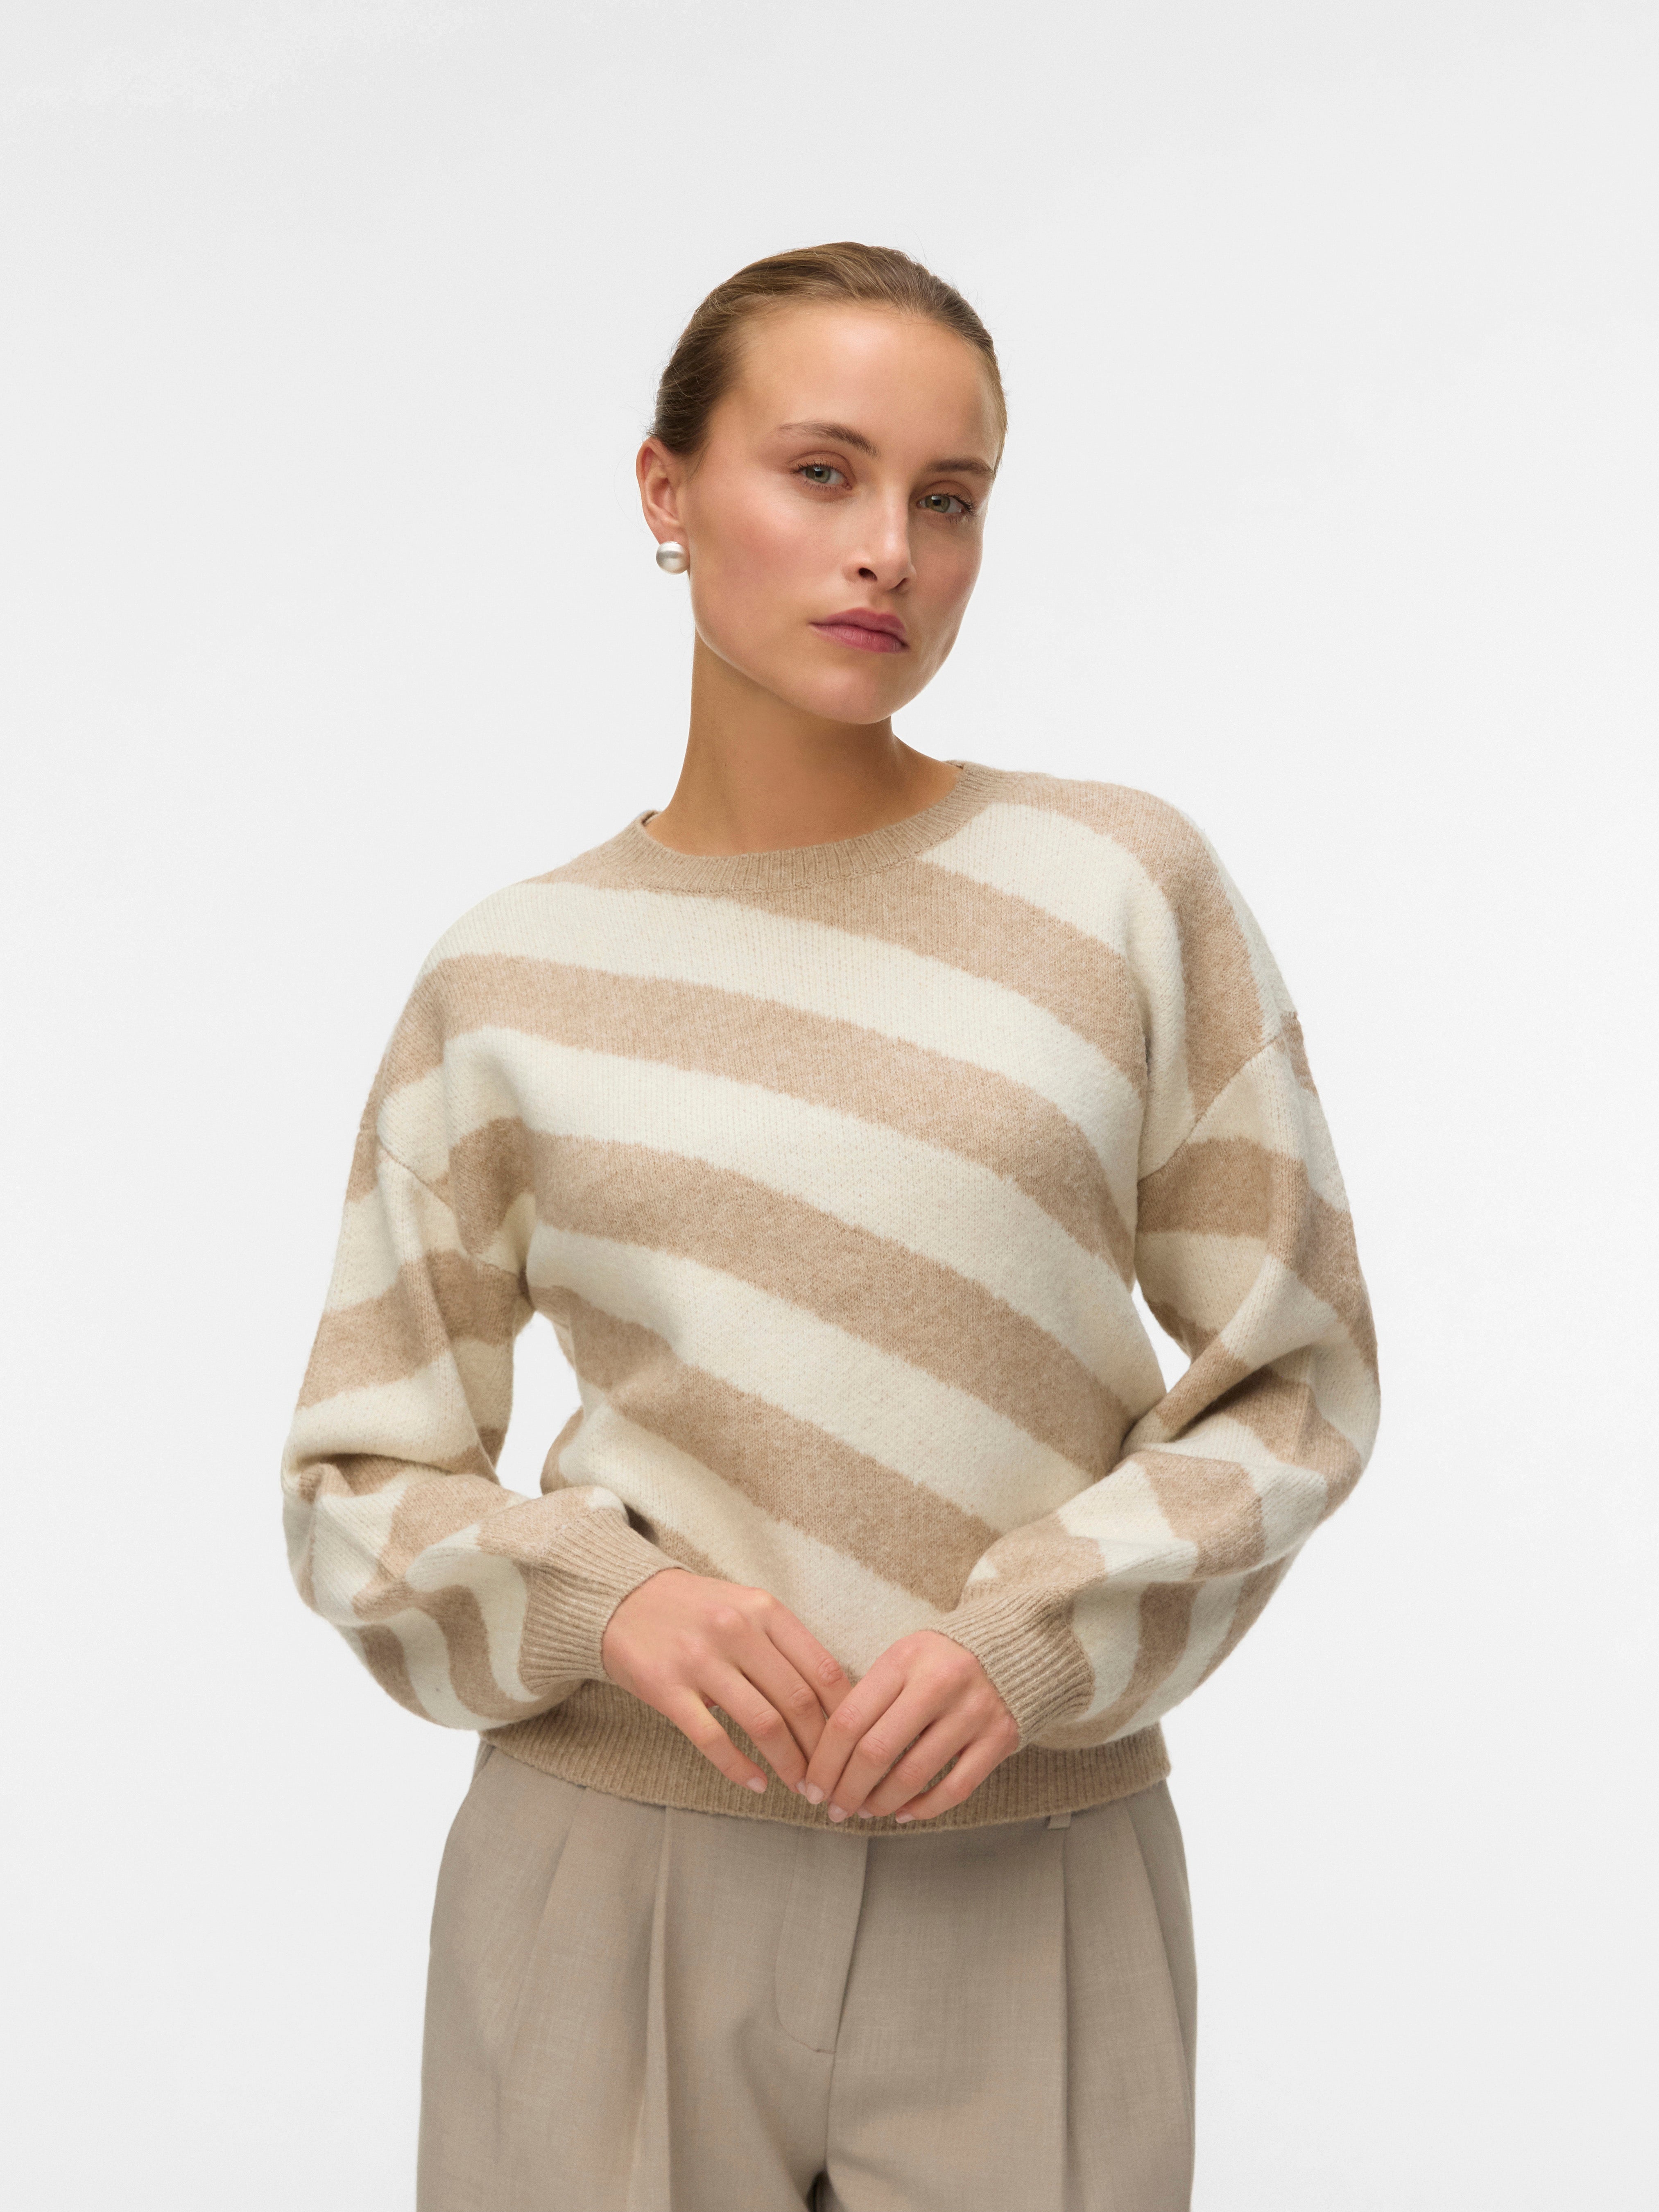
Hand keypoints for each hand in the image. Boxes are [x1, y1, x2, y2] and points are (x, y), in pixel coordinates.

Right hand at [601, 1571, 848, 1796]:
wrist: (623, 1598)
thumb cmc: (697, 1610)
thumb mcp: (747, 1608)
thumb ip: (784, 1645)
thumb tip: (831, 1702)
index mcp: (764, 1610)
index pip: (823, 1669)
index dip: (844, 1715)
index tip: (852, 1744)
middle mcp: (736, 1630)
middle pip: (798, 1701)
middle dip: (821, 1750)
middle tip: (828, 1778)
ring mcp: (700, 1659)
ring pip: (763, 1723)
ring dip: (788, 1763)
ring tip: (799, 1785)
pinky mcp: (666, 1688)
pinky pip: (712, 1739)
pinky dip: (739, 1768)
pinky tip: (755, 1784)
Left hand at [797, 1630, 1019, 1824]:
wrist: (1011, 1647)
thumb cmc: (939, 1661)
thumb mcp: (901, 1660)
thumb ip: (868, 1699)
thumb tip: (826, 1760)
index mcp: (904, 1660)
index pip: (850, 1720)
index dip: (824, 1763)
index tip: (812, 1787)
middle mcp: (939, 1683)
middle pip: (877, 1752)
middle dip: (847, 1790)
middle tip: (835, 1808)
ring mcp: (973, 1712)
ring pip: (913, 1775)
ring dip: (880, 1803)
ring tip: (864, 1811)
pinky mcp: (1000, 1737)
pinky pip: (954, 1788)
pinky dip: (923, 1808)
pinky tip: (903, 1812)